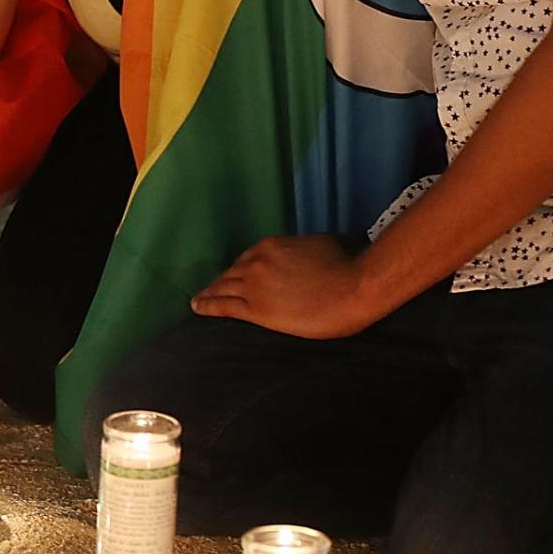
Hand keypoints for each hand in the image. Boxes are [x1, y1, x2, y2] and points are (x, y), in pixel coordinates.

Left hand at [190, 235, 385, 338]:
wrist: (355, 287)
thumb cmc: (347, 265)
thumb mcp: (321, 244)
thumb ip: (302, 249)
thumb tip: (304, 253)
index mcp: (271, 246)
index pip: (248, 258)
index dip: (241, 268)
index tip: (235, 274)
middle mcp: (257, 262)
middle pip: (232, 273)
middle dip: (222, 280)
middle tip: (211, 287)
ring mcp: (254, 286)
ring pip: (223, 288)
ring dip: (210, 292)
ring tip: (199, 298)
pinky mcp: (257, 310)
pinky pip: (223, 306)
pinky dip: (207, 305)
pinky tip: (197, 306)